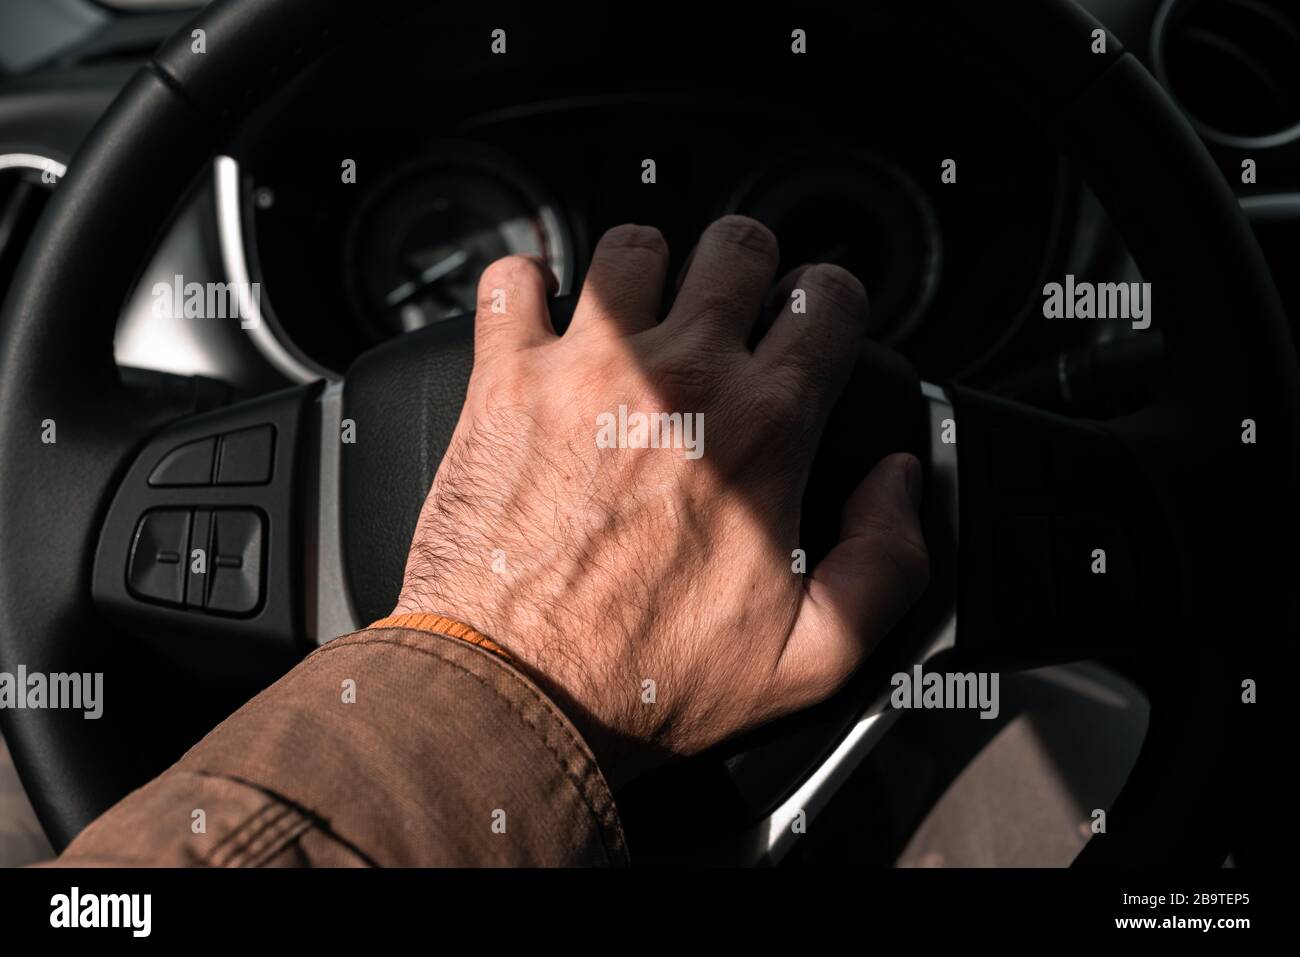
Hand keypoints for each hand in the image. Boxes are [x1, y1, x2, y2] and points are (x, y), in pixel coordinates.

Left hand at [394, 216, 928, 786]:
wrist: (514, 696)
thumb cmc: (645, 680)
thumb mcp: (814, 656)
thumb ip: (887, 562)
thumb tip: (895, 484)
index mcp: (763, 430)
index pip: (826, 299)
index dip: (828, 301)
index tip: (809, 322)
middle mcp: (678, 376)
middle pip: (737, 246)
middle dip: (746, 270)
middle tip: (729, 313)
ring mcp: (586, 367)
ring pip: (633, 245)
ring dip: (646, 273)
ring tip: (638, 319)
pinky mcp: (504, 378)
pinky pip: (515, 277)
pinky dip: (530, 287)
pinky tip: (544, 322)